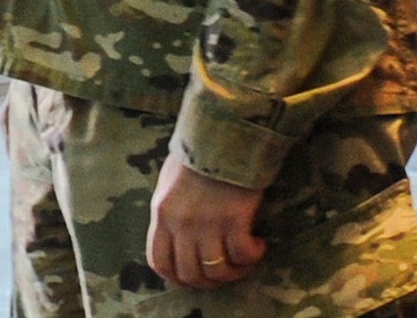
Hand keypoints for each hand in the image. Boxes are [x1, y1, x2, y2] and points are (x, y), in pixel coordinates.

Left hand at [146, 151, 265, 287]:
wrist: (221, 135)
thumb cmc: (196, 156)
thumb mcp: (169, 185)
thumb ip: (170, 214)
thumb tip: (178, 241)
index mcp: (161, 213)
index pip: (159, 261)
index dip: (176, 278)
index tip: (195, 277)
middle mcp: (180, 223)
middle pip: (190, 274)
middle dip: (209, 281)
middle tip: (225, 270)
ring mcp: (206, 223)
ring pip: (217, 271)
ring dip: (234, 272)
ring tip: (243, 259)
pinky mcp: (234, 219)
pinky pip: (243, 256)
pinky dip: (252, 256)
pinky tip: (257, 243)